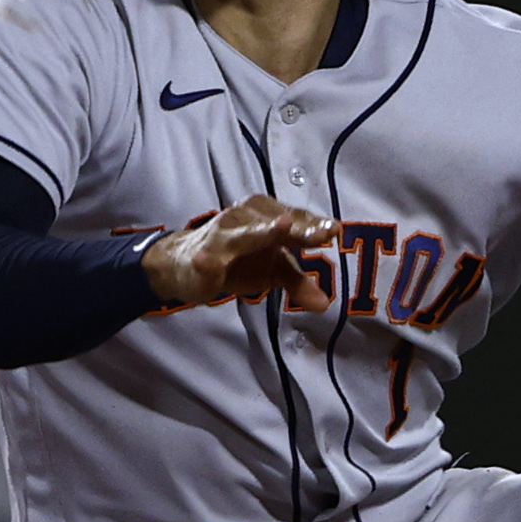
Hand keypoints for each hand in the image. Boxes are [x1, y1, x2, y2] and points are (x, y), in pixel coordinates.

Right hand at [143, 195, 336, 313]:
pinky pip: (207, 258)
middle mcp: (248, 218)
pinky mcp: (202, 255)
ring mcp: (224, 235)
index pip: (297, 220)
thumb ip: (299, 283)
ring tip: (281, 229)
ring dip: (261, 232)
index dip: (314, 226)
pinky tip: (206, 262)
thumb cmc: (238, 259)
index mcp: (270, 218)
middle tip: (319, 233)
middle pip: (276, 223)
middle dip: (299, 227)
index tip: (334, 231)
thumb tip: (324, 304)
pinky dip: (207, 261)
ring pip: (245, 234)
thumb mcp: (274, 271)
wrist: (186, 261)